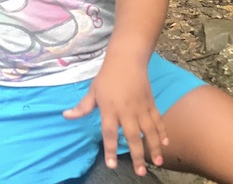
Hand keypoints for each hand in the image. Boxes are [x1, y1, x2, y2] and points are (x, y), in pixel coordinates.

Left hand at [63, 61, 167, 175]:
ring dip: (154, 147)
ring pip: (149, 131)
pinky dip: (163, 132)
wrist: (127, 60)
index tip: (111, 165)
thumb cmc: (107, 77)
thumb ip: (82, 107)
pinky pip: (158, 120)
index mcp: (109, 109)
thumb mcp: (92, 91)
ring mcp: (141, 108)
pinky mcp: (151, 103)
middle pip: (132, 136)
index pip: (109, 133)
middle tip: (140, 172)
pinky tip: (166, 144)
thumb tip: (66, 116)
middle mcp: (126, 111)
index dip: (110, 149)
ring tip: (158, 162)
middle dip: (137, 155)